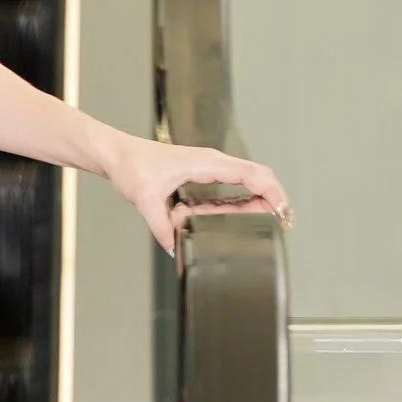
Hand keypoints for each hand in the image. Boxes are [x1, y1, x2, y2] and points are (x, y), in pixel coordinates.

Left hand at [100, 130, 291, 256]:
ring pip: (248, 182)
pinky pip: (233, 187)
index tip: (282, 211)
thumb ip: (161, 226)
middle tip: (284, 222)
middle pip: (257, 177)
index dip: (272, 192)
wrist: (118, 154)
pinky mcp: (203, 175)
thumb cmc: (131, 165)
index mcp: (207, 162)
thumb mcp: (145, 198)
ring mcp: (209, 168)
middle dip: (274, 198)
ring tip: (273, 220)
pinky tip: (248, 215)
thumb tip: (175, 247)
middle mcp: (212, 163)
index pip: (252, 174)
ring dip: (262, 200)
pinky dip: (245, 200)